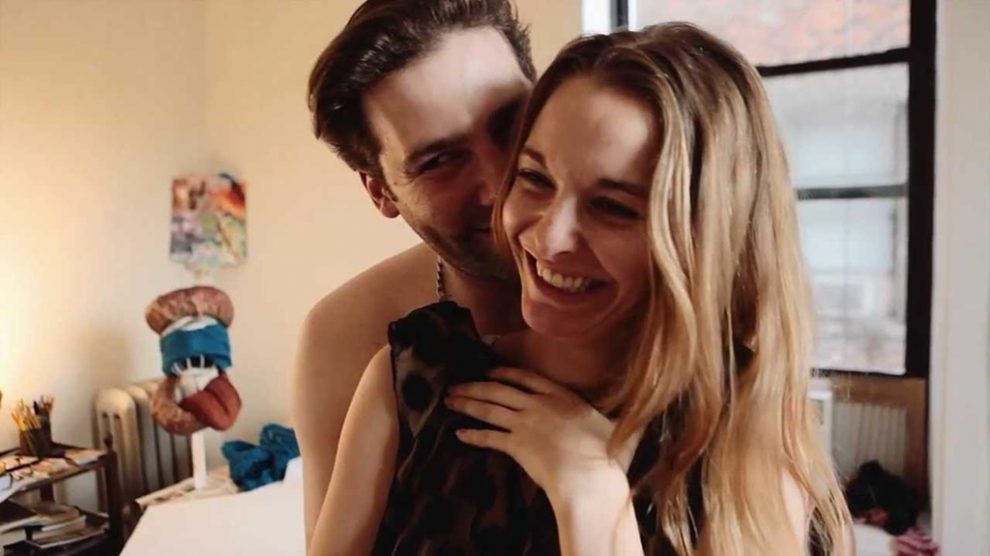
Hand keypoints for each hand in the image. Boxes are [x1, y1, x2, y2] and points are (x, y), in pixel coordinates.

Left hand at [444, 366, 640, 505]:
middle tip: (456, 385)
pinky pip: (488, 437)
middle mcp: (539, 405)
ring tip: (449, 400)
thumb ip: (629, 419)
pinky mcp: (516, 445)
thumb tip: (650, 412)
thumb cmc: (607, 459)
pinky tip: (459, 433)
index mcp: (563, 397)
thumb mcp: (621, 431)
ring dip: (467, 403)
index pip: (528, 378)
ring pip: (489, 408)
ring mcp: (525, 424)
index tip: (491, 371)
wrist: (589, 480)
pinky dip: (472, 434)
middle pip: (499, 390)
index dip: (505, 373)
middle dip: (475, 386)